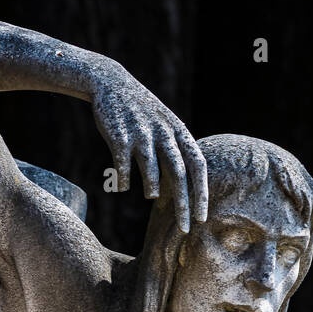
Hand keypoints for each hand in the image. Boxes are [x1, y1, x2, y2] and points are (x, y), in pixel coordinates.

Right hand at [90, 60, 207, 232]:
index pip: (198, 166)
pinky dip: (124, 181)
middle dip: (183, 204)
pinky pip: (124, 166)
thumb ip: (175, 152)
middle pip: (179, 174)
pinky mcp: (118, 136)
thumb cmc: (141, 112)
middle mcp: (163, 133)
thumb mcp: (165, 125)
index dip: (201, 193)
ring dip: (153, 189)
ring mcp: (141, 134)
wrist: (111, 83)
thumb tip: (182, 188)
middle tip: (185, 229)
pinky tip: (121, 187)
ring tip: (152, 198)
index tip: (202, 218)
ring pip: (152, 170)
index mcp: (178, 131)